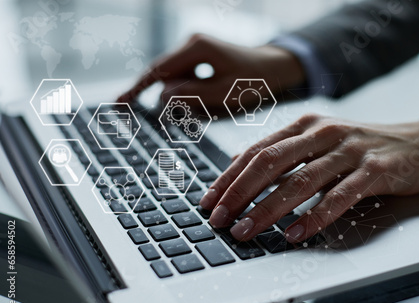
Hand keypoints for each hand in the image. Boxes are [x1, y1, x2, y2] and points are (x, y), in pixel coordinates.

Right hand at [117, 34, 304, 111]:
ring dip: (182, 95)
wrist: (274, 67)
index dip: (138, 88)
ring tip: (208, 105)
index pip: (159, 70)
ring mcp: (195, 48)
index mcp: (197, 48)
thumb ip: (192, 95)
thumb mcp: (224, 93)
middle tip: (178, 117)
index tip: (120, 104)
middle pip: (164, 74)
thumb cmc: (254, 80)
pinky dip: (188, 91)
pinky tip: (203, 99)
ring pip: (174, 77)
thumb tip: (161, 96)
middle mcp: (192, 43)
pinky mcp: (199, 56)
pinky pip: (185, 76)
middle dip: (167, 96)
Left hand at [199, 114, 418, 242]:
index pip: (257, 150)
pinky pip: (339, 196)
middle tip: (221, 218)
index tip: (210, 201)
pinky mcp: (374, 169)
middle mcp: (323, 132)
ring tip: (247, 230)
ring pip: (300, 180)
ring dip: (268, 209)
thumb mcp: (318, 141)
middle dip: (240, 193)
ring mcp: (349, 149)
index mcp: (305, 125)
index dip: (229, 176)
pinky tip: (296, 234)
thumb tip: (238, 160)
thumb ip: (281, 150)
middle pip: (270, 162)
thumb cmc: (361, 146)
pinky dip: (314, 216)